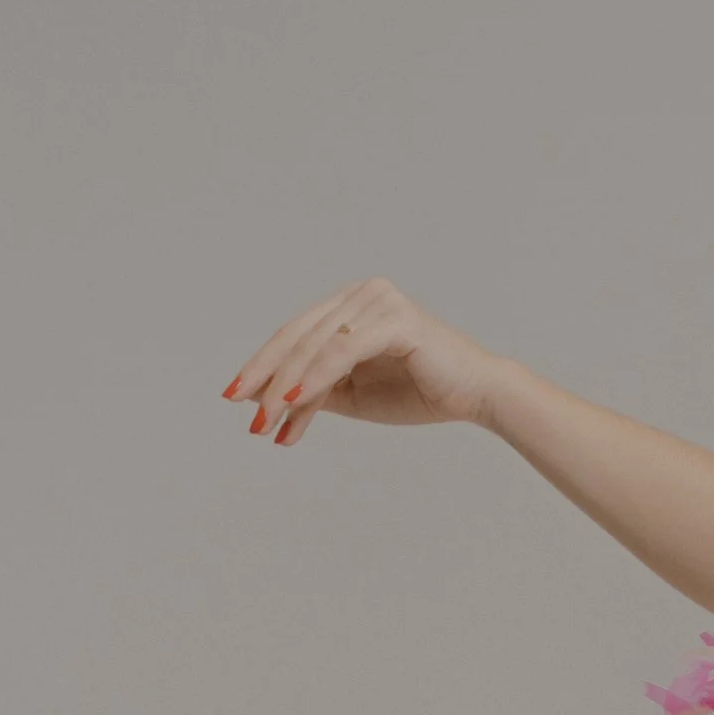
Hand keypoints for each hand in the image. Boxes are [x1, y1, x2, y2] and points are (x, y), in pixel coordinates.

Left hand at [221, 277, 499, 443]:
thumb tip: (267, 402)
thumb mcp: (354, 395)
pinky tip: (294, 402)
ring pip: (316, 345)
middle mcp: (361, 293)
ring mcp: (378, 300)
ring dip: (287, 386)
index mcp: (350, 305)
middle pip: (299, 337)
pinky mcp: (395, 318)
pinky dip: (316, 377)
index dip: (263, 365)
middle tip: (248, 416)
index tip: (236, 397)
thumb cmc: (420, 392)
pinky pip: (343, 350)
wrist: (477, 396)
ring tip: (267, 421)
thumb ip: (314, 392)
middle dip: (268, 379)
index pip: (296, 335)